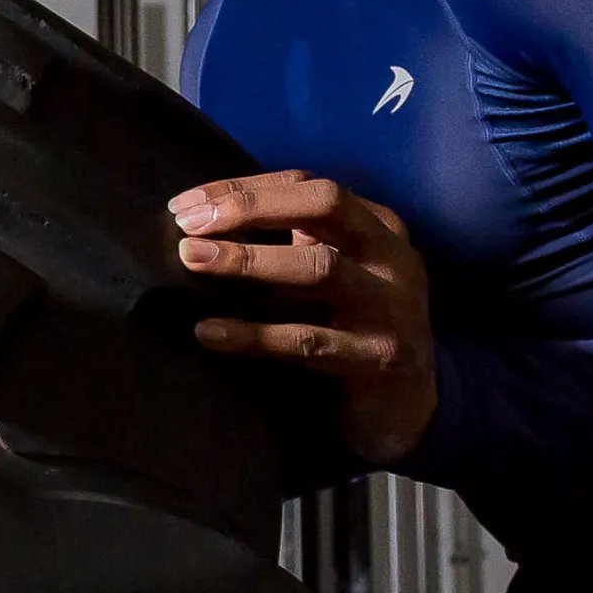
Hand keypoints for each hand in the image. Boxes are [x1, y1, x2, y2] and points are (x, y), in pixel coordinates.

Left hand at [168, 169, 438, 464]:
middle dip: (251, 207)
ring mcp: (390, 306)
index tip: (185, 205)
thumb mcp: (332, 274)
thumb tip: (205, 220)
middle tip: (188, 226)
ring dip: (250, 260)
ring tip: (193, 260)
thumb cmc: (353, 329)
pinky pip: (307, 340)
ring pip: (318, 267)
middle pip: (322, 205)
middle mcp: (391, 255)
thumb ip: (291, 243)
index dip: (244, 189)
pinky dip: (253, 335)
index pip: (308, 185)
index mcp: (378, 225)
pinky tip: (209, 332)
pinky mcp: (378, 358)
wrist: (408, 407)